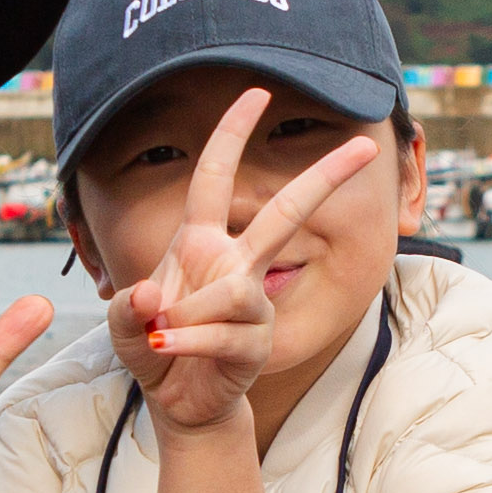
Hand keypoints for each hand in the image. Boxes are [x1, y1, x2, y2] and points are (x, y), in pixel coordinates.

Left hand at [109, 89, 385, 437]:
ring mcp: (252, 302)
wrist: (178, 400)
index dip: (232, 133)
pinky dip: (187, 342)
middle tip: (366, 145)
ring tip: (162, 335)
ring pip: (235, 291)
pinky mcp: (257, 340)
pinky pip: (224, 334)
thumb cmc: (155, 346)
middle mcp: (234, 264)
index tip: (257, 93)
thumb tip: (151, 295)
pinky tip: (168, 349)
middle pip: (288, 213)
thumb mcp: (125, 324)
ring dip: (189, 315)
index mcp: (201, 242)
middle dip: (326, 177)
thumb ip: (126, 308)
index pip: (215, 176)